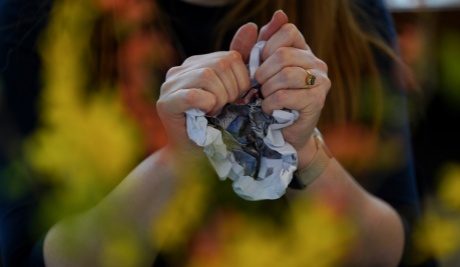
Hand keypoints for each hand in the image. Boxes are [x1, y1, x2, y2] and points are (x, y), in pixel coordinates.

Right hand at [156, 23, 257, 156]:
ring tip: (215, 112)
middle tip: (226, 108)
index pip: (229, 57)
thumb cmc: (218, 126)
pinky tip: (206, 114)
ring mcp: (169, 85)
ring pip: (207, 76)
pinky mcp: (165, 103)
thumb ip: (241, 62)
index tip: (236, 99)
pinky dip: (207, 105)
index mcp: (196, 64)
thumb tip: (251, 26)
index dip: (241, 80)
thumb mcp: (234, 91)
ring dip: (220, 99)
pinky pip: (194, 94)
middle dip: (232, 90)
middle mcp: (180, 70)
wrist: (197, 157)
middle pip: (220, 64)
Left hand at [252, 11, 330, 168]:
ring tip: (266, 98)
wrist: (282, 134)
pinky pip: (284, 95)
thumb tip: (278, 14)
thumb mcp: (257, 71)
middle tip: (260, 87)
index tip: (260, 65)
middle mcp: (316, 63)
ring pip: (285, 74)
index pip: (287, 31)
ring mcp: (320, 81)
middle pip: (283, 54)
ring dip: (267, 89)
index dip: (267, 47)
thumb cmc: (269, 100)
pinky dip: (270, 104)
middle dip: (263, 73)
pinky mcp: (317, 101)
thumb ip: (258, 44)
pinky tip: (270, 109)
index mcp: (303, 51)